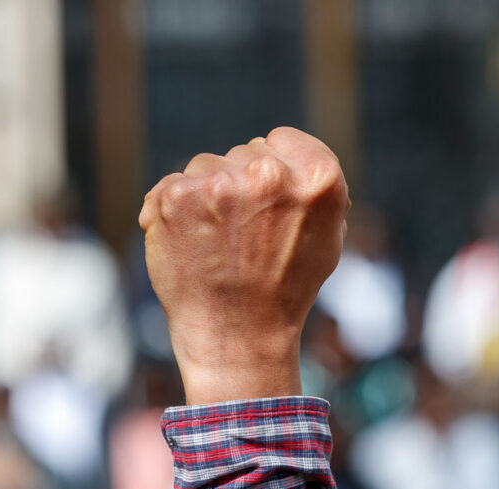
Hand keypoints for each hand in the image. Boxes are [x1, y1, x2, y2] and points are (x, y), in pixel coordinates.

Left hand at [140, 127, 349, 403]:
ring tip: (217, 245)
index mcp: (318, 178)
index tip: (270, 208)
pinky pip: (172, 186)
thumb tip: (290, 159)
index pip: (281, 140)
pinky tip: (188, 245)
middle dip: (240, 187)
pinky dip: (172, 212)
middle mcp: (269, 175)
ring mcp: (218, 185)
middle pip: (243, 153)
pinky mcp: (175, 198)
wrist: (237, 337)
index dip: (275, 171)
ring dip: (206, 198)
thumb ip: (312, 189)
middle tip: (244, 238)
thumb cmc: (285, 290)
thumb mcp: (327, 236)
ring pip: (206, 167)